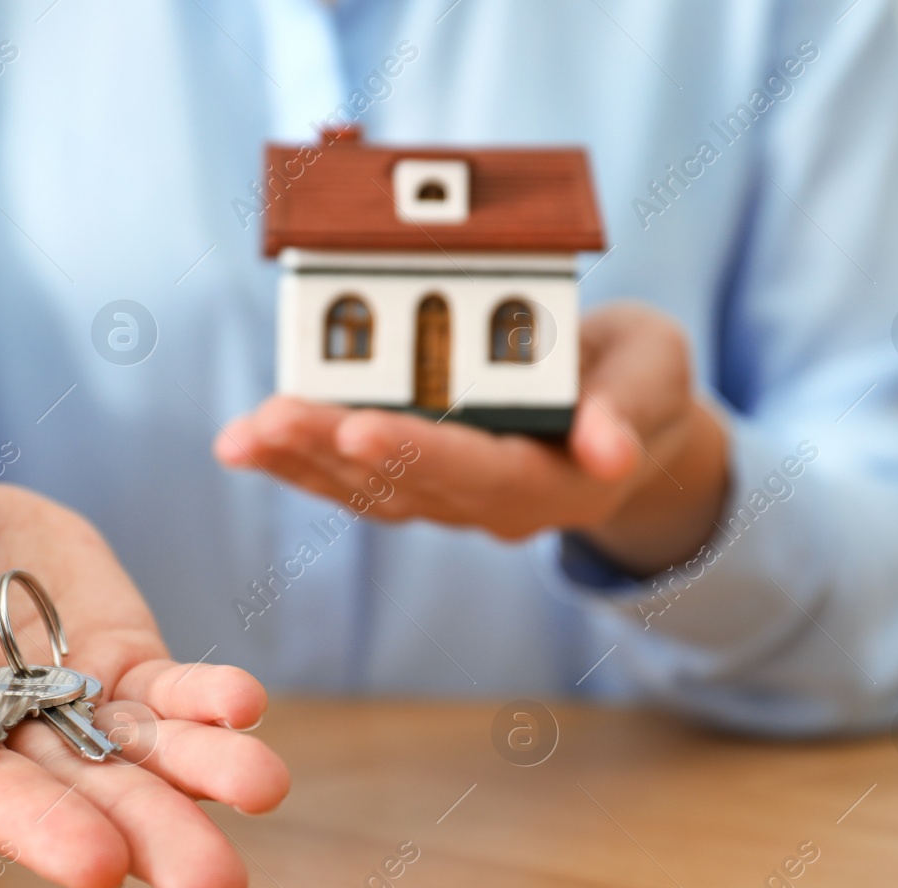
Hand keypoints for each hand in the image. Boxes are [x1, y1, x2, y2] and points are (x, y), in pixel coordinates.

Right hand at [0, 430, 287, 887]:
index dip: (34, 829)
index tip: (100, 867)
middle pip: (77, 799)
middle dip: (149, 837)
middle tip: (217, 885)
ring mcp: (64, 703)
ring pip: (138, 755)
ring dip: (201, 777)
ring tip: (262, 787)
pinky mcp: (116, 660)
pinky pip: (166, 693)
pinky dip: (205, 703)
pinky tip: (244, 705)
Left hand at [217, 302, 729, 573]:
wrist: (623, 415)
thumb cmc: (638, 379)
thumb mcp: (657, 372)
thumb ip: (630, 409)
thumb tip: (608, 450)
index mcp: (558, 481)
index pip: (482, 472)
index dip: (420, 450)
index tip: (359, 423)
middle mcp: (493, 505)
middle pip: (405, 485)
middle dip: (330, 450)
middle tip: (267, 421)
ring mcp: (450, 500)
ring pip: (366, 491)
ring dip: (299, 463)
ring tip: (239, 436)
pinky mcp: (418, 481)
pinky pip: (352, 480)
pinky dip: (299, 462)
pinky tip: (249, 442)